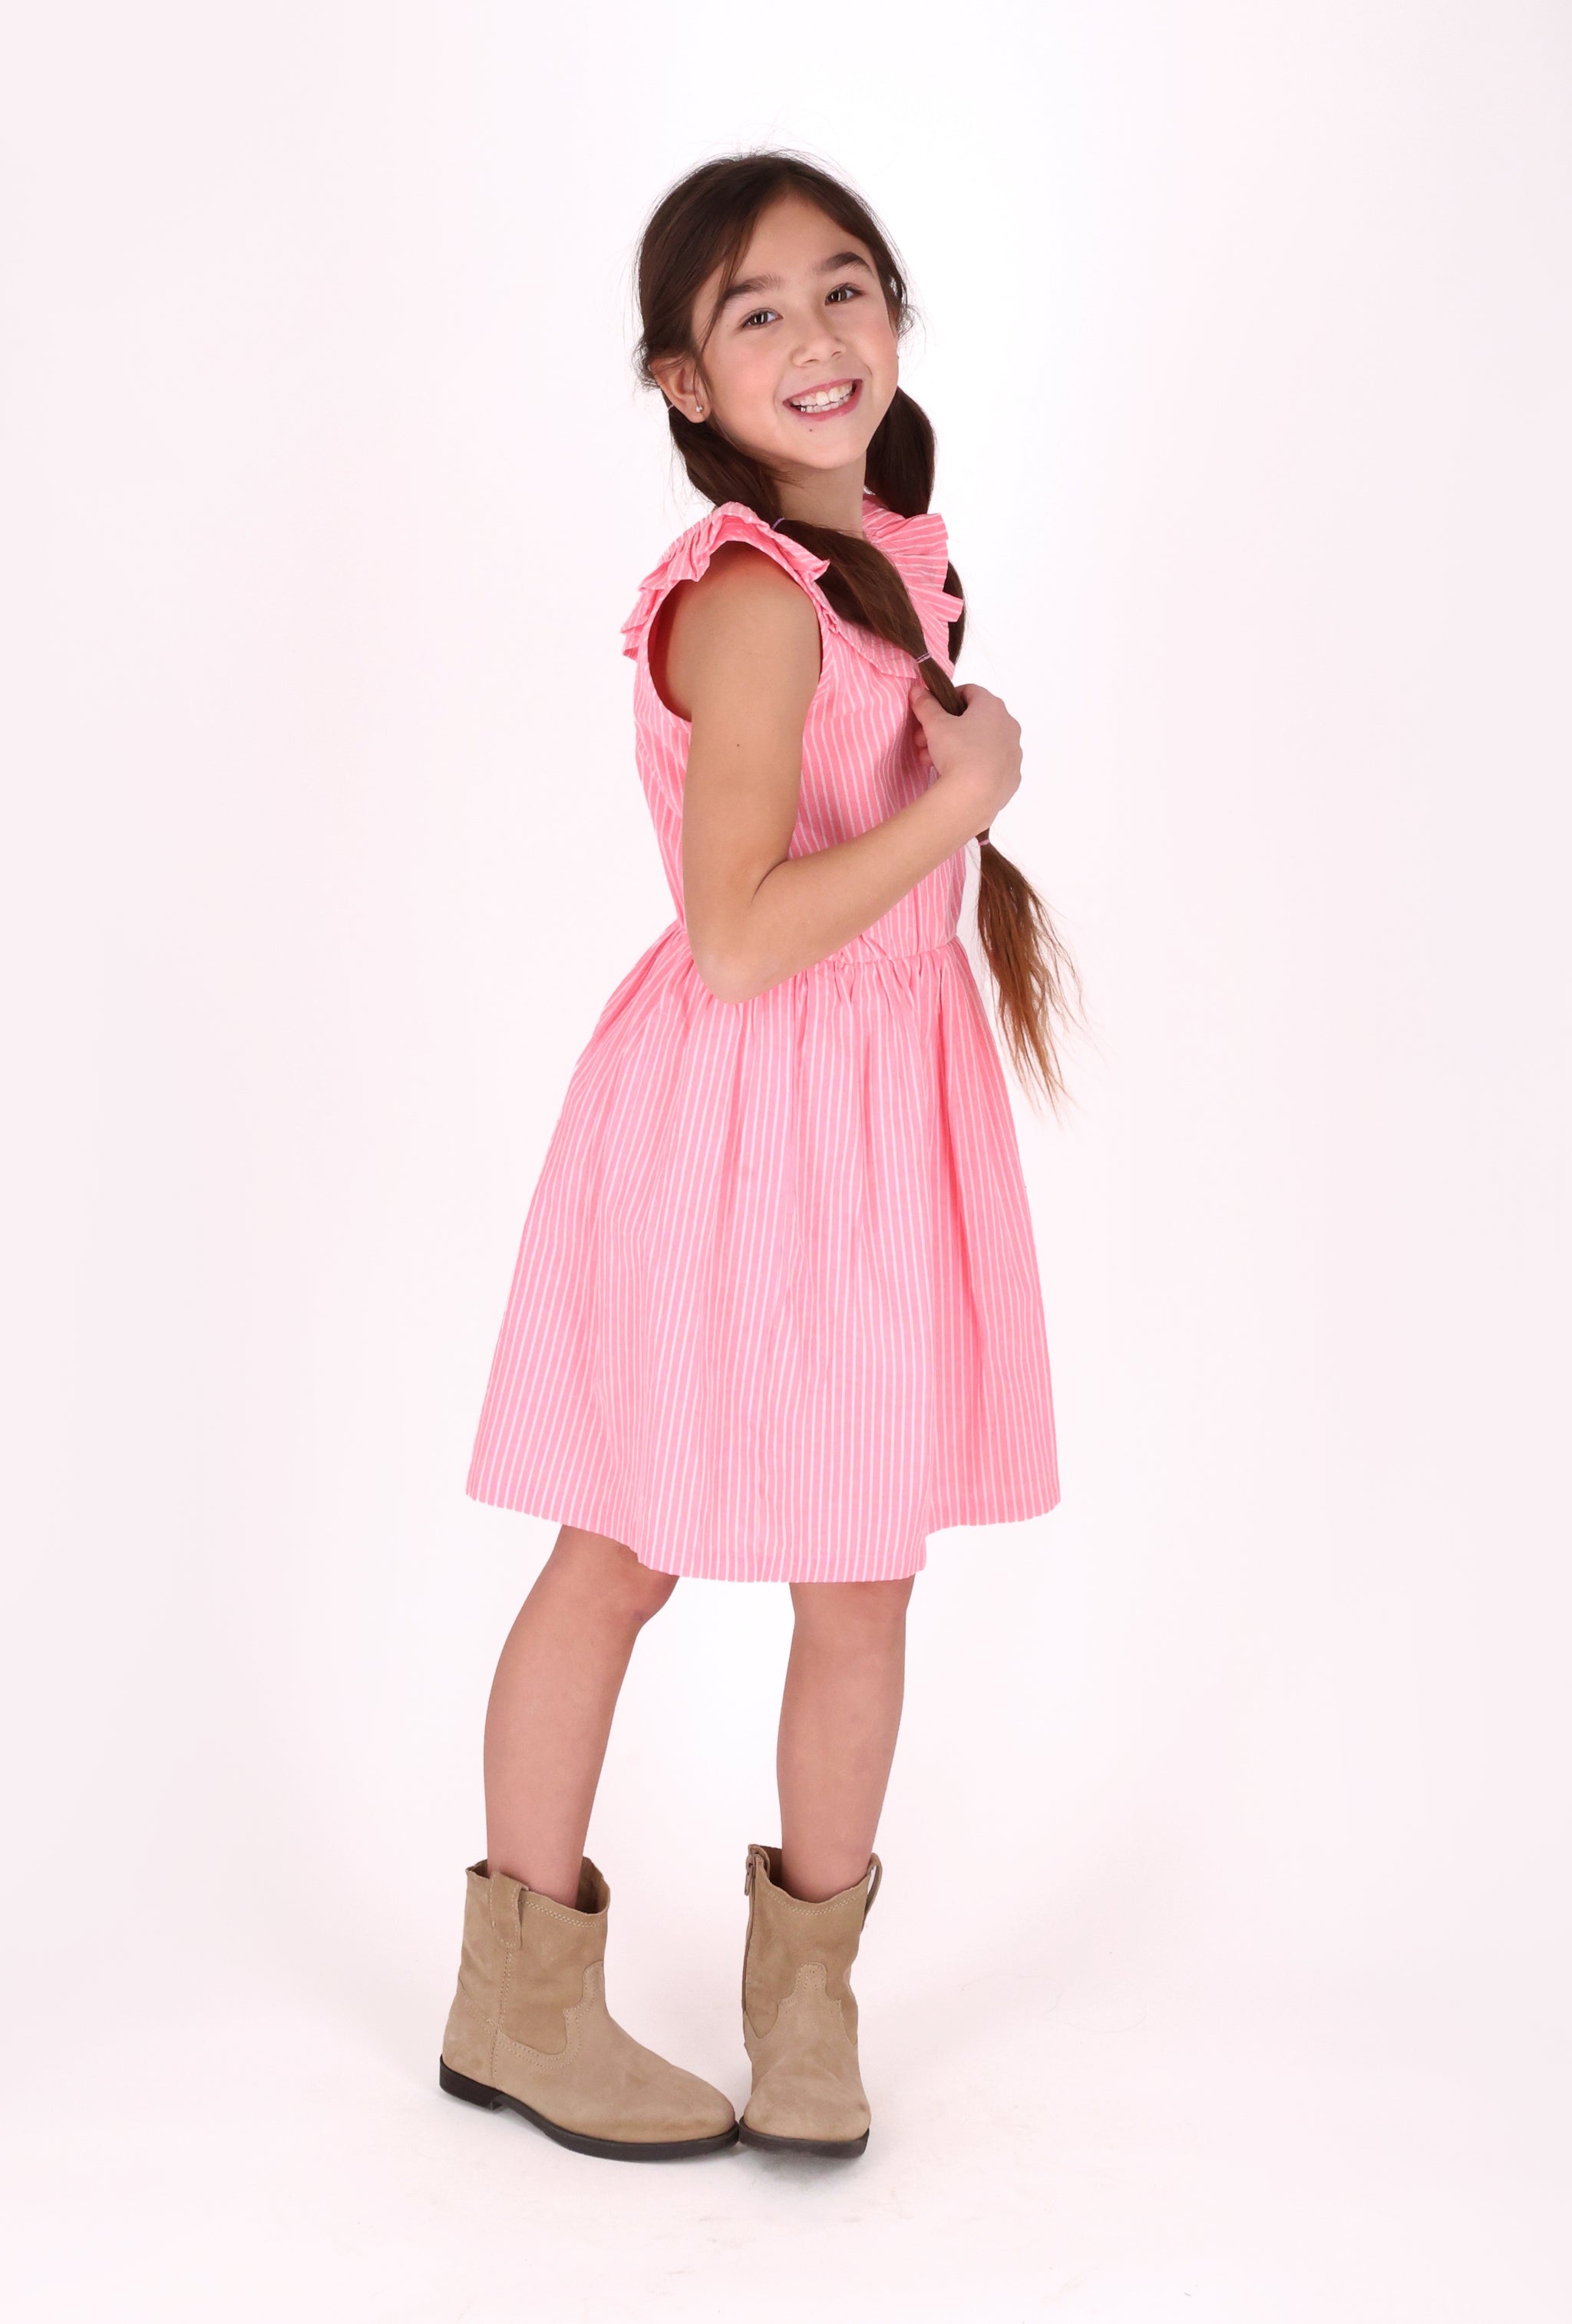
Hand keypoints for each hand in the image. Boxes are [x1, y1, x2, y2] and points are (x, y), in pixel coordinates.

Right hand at [908, 677, 1021, 837]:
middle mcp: (1009, 725)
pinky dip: (974, 766)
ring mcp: (1013, 752)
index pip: (969, 691)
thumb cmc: (957, 751)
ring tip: (932, 762)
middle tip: (924, 742)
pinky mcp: (1013, 776)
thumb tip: (917, 690)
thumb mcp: (935, 725)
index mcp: (992, 706)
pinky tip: (957, 777)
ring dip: (956, 748)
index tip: (933, 714)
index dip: (947, 699)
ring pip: (981, 743)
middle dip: (946, 729)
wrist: (974, 797)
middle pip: (973, 720)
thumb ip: (926, 705)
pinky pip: (991, 765)